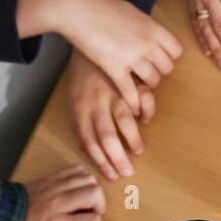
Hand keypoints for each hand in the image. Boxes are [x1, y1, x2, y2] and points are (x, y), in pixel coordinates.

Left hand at [13, 165, 105, 220]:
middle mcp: (58, 202)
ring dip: (92, 190)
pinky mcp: (50, 177)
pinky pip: (76, 169)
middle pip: (95, 194)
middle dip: (99, 206)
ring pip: (88, 179)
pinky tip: (77, 189)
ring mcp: (54, 187)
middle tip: (89, 214)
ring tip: (84, 201)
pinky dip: (82, 177)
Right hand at [62, 0, 181, 111]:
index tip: (158, 59)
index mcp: (152, 27)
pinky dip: (133, 101)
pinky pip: (131, 91)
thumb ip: (144, 25)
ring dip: (146, 86)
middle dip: (158, 72)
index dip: (169, 57)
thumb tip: (152, 33)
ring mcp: (131, 56)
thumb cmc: (99, 7)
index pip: (176, 50)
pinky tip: (132, 106)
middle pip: (167, 68)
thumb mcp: (130, 11)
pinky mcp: (114, 68)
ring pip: (153, 81)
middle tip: (147, 73)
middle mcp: (146, 42)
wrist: (76, 10)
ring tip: (139, 85)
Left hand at [67, 52, 154, 181]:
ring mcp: (114, 93)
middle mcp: (97, 105)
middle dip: (119, 159)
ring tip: (138, 150)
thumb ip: (80, 126)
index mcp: (81, 112)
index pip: (91, 143)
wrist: (88, 45)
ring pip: (125, 121)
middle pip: (108, 138)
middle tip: (128, 172)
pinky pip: (142, 100)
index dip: (102, 162)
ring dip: (133, 139)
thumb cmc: (83, 79)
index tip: (112, 175)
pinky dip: (146, 111)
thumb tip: (87, 150)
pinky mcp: (129, 82)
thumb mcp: (75, 103)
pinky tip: (145, 119)